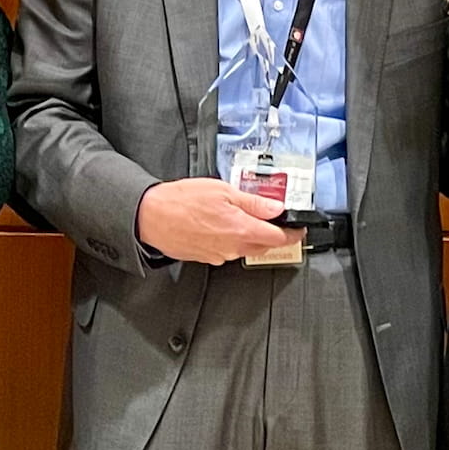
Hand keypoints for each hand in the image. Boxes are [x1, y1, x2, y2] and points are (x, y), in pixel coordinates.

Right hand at [135, 177, 290, 265]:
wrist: (150, 217)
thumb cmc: (181, 201)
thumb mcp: (223, 191)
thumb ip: (253, 202)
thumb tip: (276, 208)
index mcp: (242, 230)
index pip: (279, 238)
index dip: (292, 233)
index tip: (298, 228)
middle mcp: (233, 248)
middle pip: (264, 246)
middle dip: (272, 234)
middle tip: (273, 219)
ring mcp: (220, 256)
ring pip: (245, 248)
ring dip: (250, 235)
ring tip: (239, 215)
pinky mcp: (207, 258)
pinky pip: (227, 250)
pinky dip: (231, 239)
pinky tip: (220, 224)